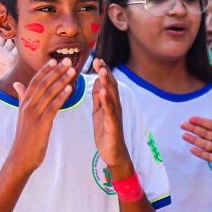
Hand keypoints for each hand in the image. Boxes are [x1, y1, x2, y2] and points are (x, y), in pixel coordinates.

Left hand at [0, 12, 15, 81]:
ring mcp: (8, 50)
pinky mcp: (14, 53)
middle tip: (1, 7)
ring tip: (9, 11)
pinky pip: (16, 41)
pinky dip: (17, 32)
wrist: (3, 88)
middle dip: (1, 20)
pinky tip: (17, 22)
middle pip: (0, 31)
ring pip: (9, 34)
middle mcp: (0, 49)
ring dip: (10, 23)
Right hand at [6, 58, 75, 172]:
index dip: (44, 71)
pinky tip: (70, 89)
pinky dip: (61, 97)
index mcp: (24, 104)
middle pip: (43, 84)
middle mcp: (27, 106)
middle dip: (56, 71)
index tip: (55, 60)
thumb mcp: (21, 116)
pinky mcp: (41, 124)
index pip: (34, 82)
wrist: (21, 158)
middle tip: (68, 60)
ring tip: (73, 71)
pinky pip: (52, 107)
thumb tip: (17, 84)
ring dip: (62, 80)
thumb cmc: (24, 138)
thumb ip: (21, 98)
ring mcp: (34, 115)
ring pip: (49, 93)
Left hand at [92, 59, 131, 176]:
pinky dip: (106, 101)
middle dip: (105, 72)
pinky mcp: (113, 125)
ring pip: (112, 96)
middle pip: (111, 86)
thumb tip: (96, 82)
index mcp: (110, 103)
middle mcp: (115, 106)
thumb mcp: (99, 112)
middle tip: (98, 59)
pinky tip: (102, 93)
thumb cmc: (106, 132)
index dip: (103, 71)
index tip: (96, 58)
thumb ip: (98, 98)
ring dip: (107, 83)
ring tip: (101, 71)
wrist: (113, 153)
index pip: (107, 84)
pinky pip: (110, 112)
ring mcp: (115, 115)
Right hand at [181, 103, 211, 182]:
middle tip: (183, 125)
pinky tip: (192, 149)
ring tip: (184, 135)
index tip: (191, 118)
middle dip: (194, 129)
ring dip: (194, 140)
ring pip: (204, 144)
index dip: (202, 122)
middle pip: (205, 133)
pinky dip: (200, 153)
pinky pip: (209, 157)